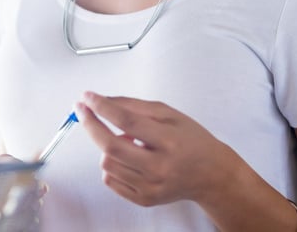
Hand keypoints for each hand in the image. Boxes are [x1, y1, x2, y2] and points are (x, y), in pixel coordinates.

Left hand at [76, 91, 234, 207]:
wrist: (211, 174)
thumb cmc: (191, 140)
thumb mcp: (168, 114)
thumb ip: (133, 106)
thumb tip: (102, 101)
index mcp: (168, 141)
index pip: (126, 121)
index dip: (101, 107)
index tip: (87, 97)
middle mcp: (159, 167)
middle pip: (110, 146)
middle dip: (90, 124)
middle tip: (84, 110)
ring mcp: (151, 187)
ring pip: (107, 163)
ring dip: (106, 146)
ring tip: (126, 140)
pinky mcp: (144, 199)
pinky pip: (110, 180)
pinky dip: (111, 164)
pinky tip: (127, 157)